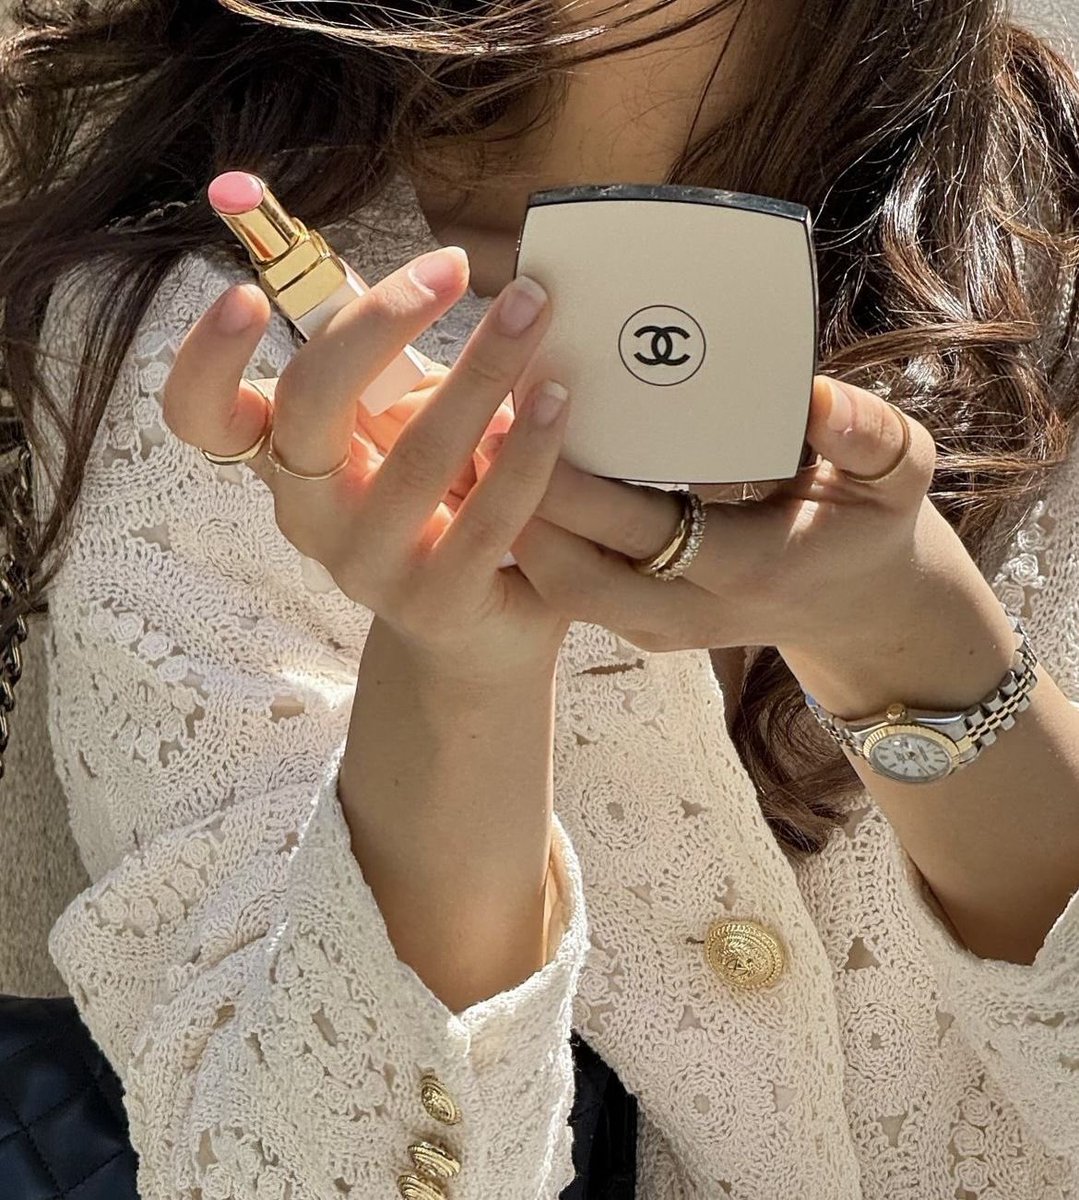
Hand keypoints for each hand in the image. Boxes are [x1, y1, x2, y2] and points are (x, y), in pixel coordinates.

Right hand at [162, 247, 573, 674]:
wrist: (478, 634)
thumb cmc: (442, 506)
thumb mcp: (402, 433)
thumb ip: (399, 375)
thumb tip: (440, 276)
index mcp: (285, 462)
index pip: (202, 416)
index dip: (205, 358)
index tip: (245, 297)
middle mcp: (309, 515)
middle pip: (309, 406)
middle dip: (380, 324)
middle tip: (451, 268)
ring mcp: (367, 566)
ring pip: (418, 454)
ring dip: (482, 370)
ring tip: (531, 309)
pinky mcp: (435, 601)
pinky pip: (487, 515)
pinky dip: (527, 450)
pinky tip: (557, 401)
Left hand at [476, 375, 947, 662]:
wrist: (855, 608)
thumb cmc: (869, 527)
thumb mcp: (897, 476)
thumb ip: (869, 436)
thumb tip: (815, 399)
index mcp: (750, 570)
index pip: (644, 532)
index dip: (579, 483)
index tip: (527, 412)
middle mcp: (690, 612)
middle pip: (575, 572)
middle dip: (519, 502)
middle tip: (474, 423)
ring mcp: (656, 626)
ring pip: (559, 587)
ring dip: (512, 521)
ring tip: (476, 441)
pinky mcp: (636, 622)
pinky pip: (567, 585)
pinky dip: (531, 535)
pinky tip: (506, 474)